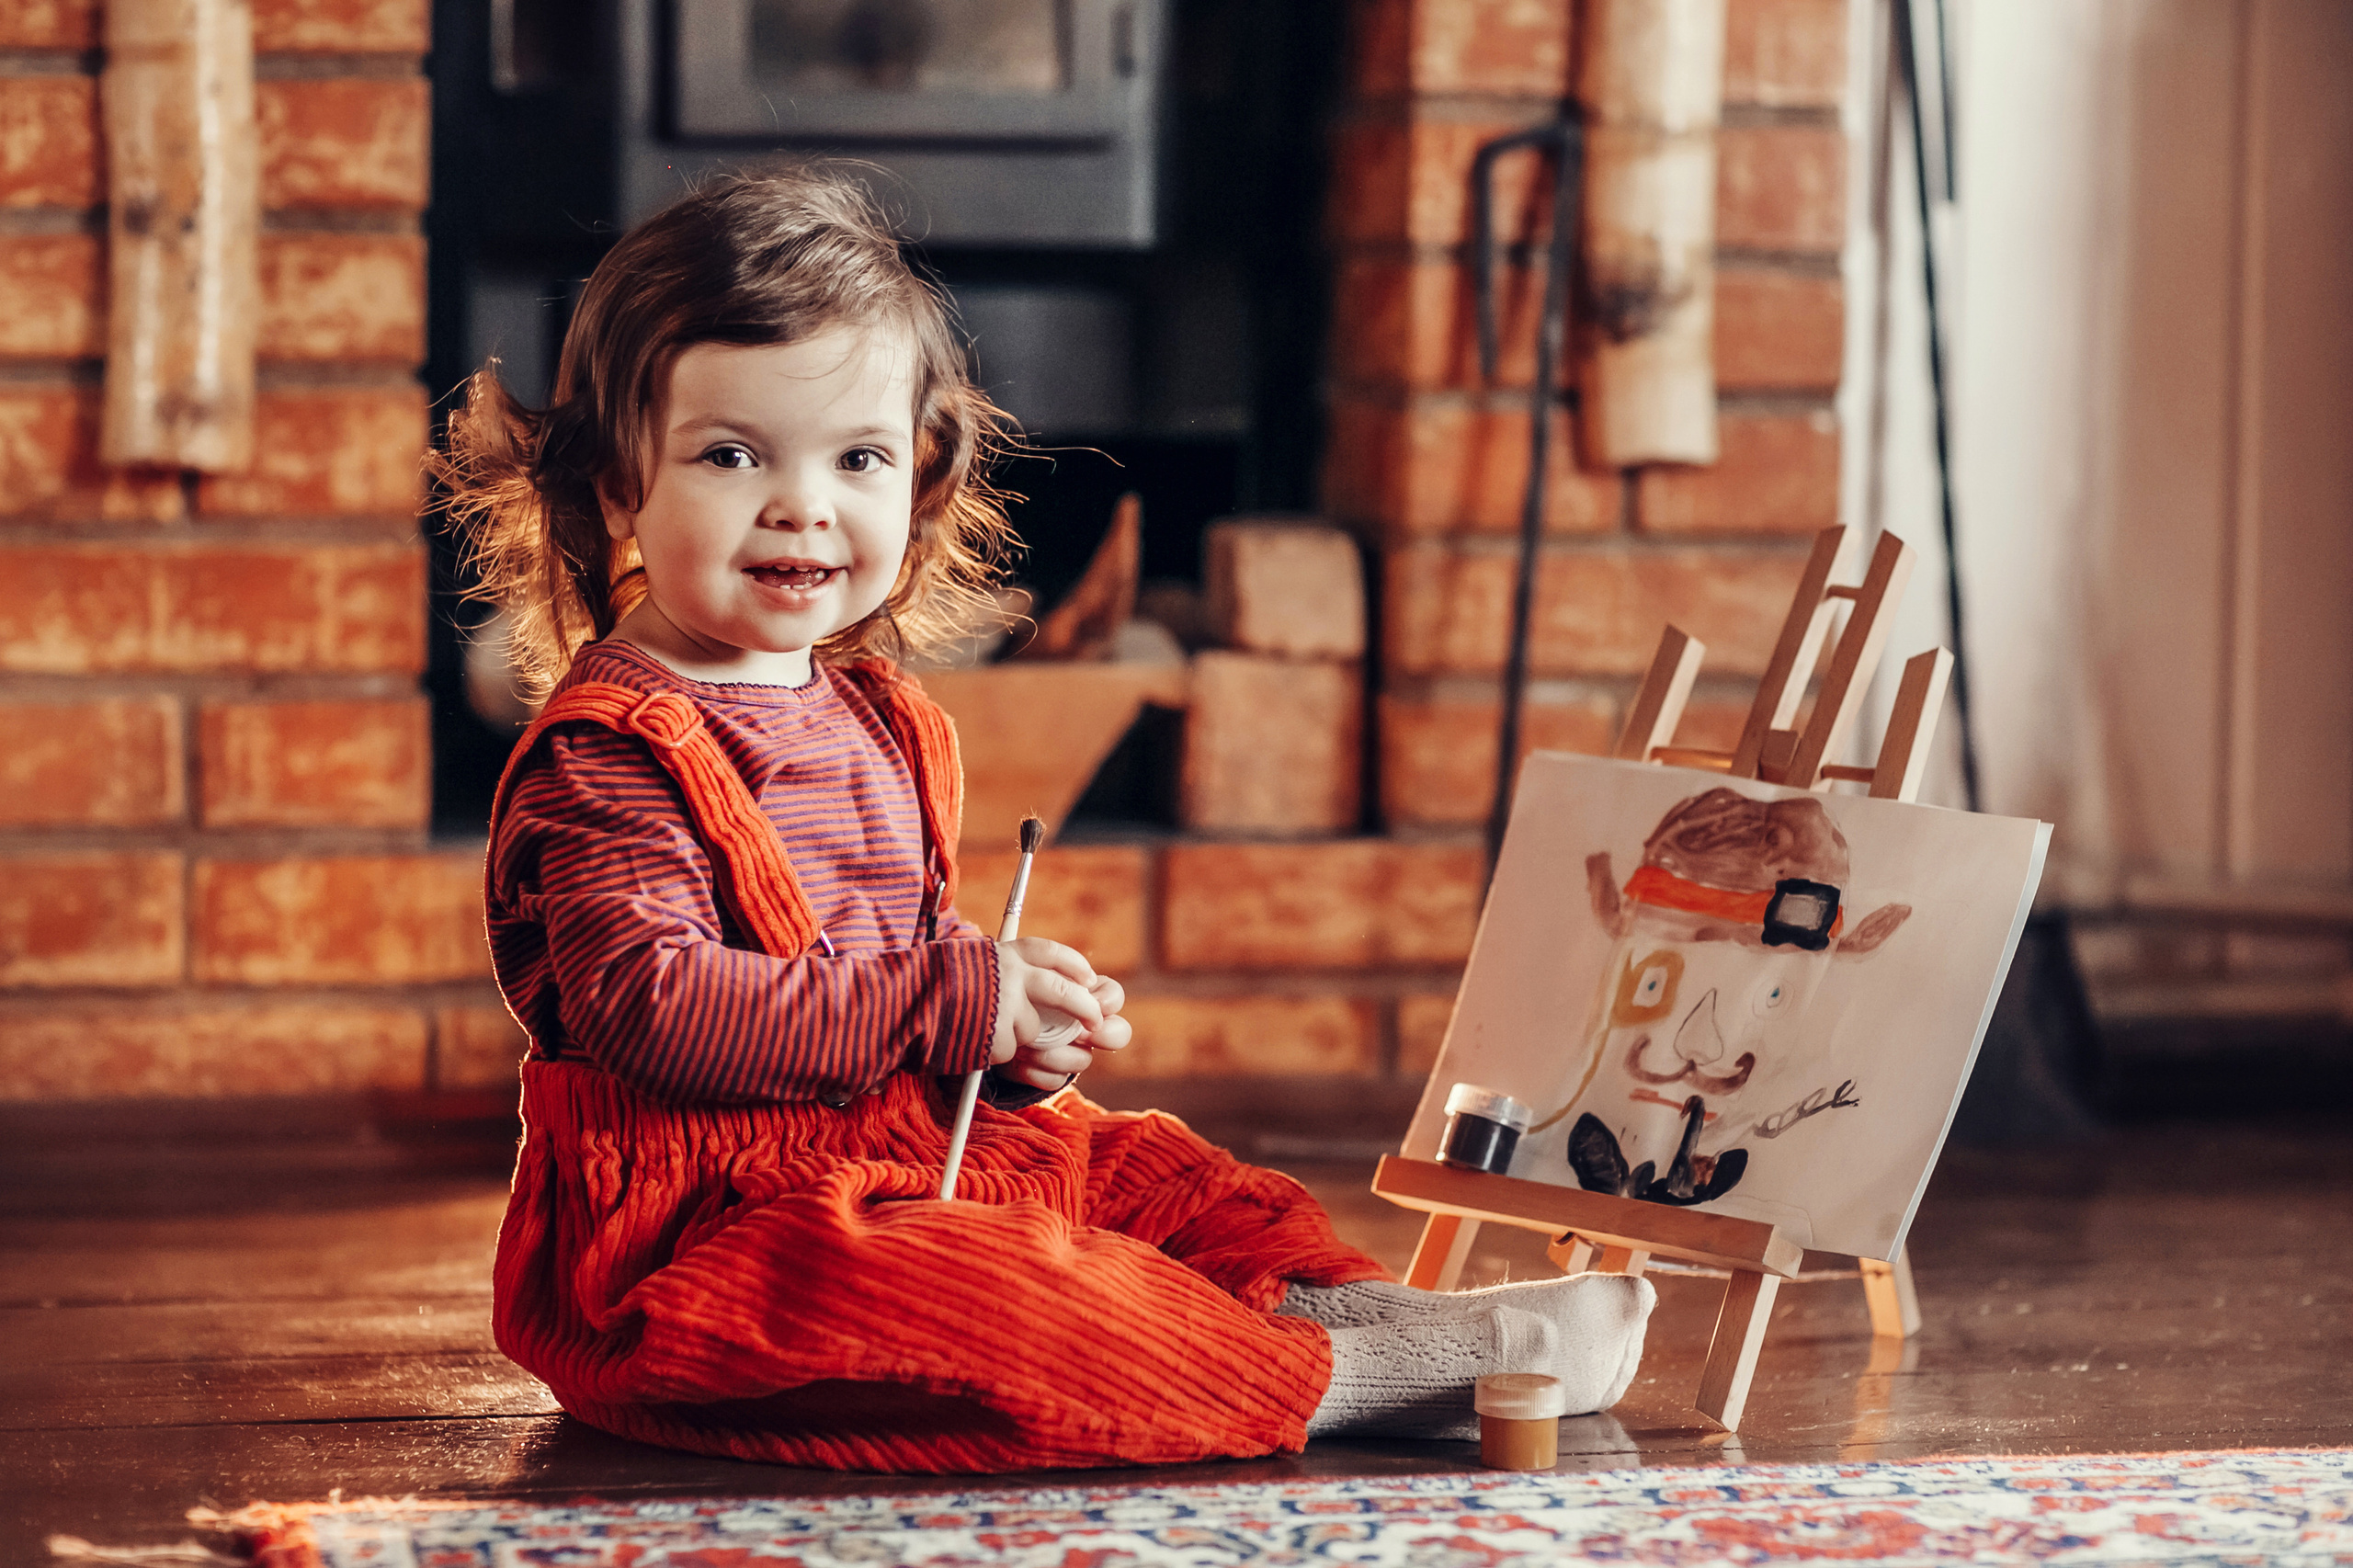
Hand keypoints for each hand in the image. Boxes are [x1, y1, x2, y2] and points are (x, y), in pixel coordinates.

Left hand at [991, 938, 1128, 1091]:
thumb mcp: (1016, 972)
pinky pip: (1058, 1081)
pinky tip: (1019, 1062)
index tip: (1092, 999)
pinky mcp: (1051, 1074)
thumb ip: (1041, 973)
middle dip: (1106, 1034)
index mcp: (1081, 994)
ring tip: (1026, 1046)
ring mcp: (1069, 1051)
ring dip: (1056, 1054)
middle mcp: (1082, 1024)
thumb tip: (1053, 985)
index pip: (1112, 995)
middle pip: (1118, 1032)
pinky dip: (1037, 1073)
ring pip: (1084, 1059)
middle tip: (1081, 1033)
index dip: (1107, 999)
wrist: (975, 1022)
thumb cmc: (998, 989)